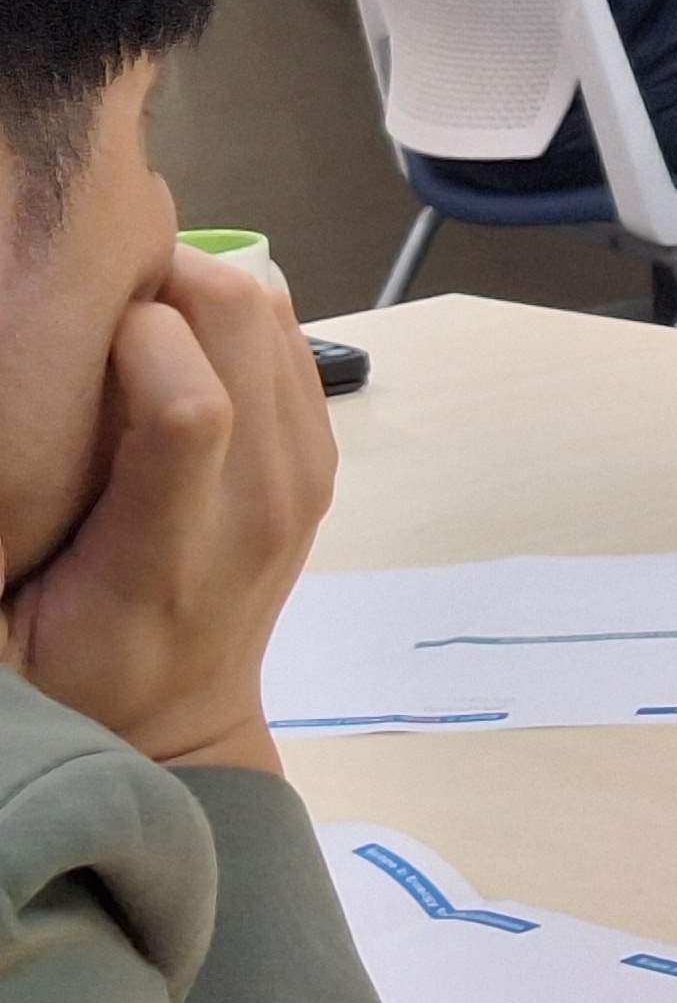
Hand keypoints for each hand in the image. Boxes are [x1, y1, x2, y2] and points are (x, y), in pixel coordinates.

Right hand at [0, 252, 333, 775]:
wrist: (182, 721)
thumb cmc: (73, 673)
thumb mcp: (4, 633)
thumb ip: (10, 530)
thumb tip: (17, 436)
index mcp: (166, 559)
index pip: (189, 411)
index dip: (134, 338)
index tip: (70, 329)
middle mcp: (259, 505)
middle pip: (242, 327)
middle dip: (164, 280)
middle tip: (93, 296)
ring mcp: (304, 475)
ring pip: (272, 316)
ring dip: (200, 289)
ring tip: (127, 312)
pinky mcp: (319, 456)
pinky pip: (288, 340)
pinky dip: (234, 318)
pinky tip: (175, 340)